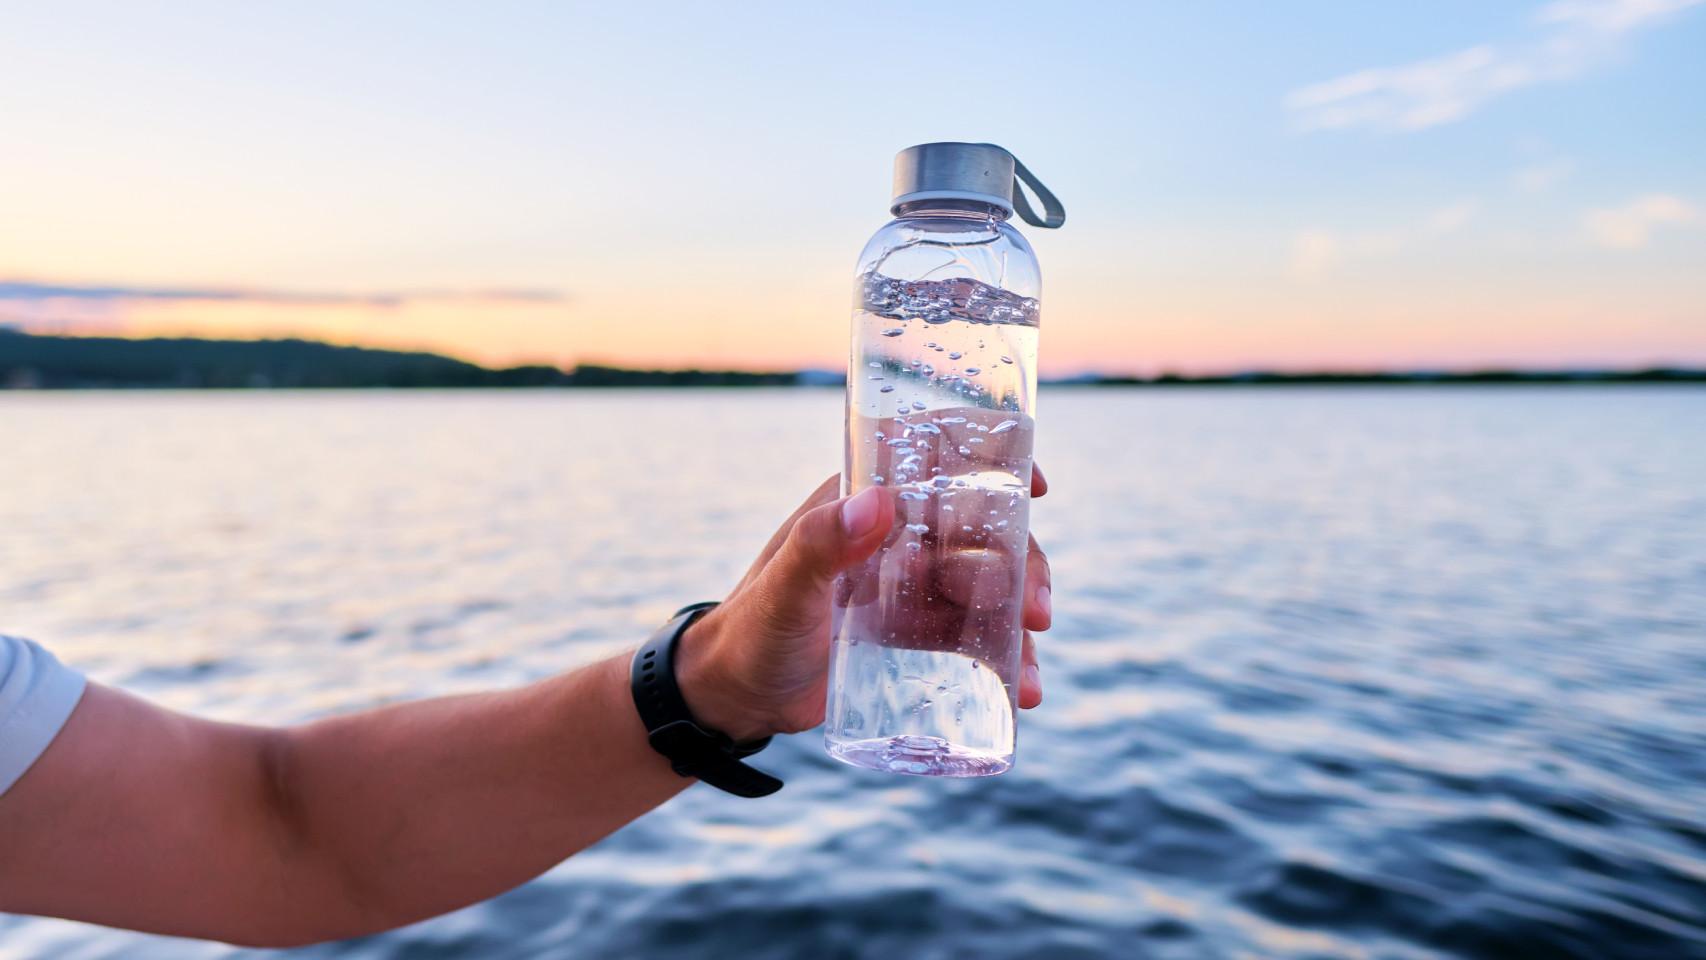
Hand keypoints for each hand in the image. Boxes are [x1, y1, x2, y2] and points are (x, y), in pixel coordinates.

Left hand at [676, 467, 1052, 740]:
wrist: (734, 696)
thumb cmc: (749, 631)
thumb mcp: (783, 590)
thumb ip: (819, 545)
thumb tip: (880, 501)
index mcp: (862, 500)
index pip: (937, 460)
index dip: (993, 463)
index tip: (1034, 488)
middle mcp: (894, 534)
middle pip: (982, 531)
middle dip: (1024, 565)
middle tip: (1037, 612)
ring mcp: (910, 583)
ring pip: (989, 584)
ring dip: (1022, 617)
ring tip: (1029, 675)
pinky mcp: (915, 630)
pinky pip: (974, 632)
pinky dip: (1005, 656)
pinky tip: (1023, 690)